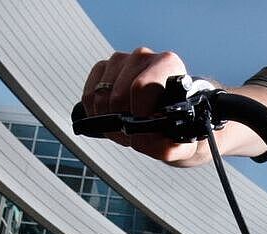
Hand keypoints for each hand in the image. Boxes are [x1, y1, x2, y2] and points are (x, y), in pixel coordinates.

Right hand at [81, 47, 196, 162]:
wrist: (170, 119)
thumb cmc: (175, 126)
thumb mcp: (178, 143)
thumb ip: (163, 144)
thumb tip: (140, 138)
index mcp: (168, 65)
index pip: (141, 86)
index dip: (138, 114)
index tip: (144, 126)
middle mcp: (143, 57)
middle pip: (118, 95)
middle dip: (122, 122)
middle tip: (134, 133)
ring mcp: (121, 60)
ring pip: (100, 96)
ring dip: (108, 121)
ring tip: (125, 126)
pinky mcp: (102, 69)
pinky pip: (88, 96)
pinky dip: (95, 114)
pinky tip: (112, 119)